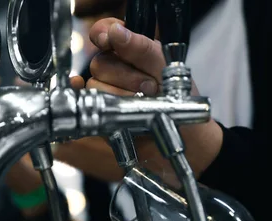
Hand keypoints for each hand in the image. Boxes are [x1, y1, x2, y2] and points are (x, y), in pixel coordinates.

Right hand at [86, 18, 222, 179]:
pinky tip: (97, 99)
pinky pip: (86, 103)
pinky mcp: (101, 115)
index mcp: (130, 51)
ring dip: (123, 96)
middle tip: (150, 87)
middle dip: (126, 76)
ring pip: (96, 85)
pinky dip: (84, 98)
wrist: (187, 137)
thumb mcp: (166, 67)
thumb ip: (142, 48)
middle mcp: (114, 69)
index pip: (105, 33)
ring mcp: (105, 92)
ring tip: (143, 103)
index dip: (102, 34)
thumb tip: (115, 32)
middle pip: (100, 63)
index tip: (107, 39)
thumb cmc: (180, 99)